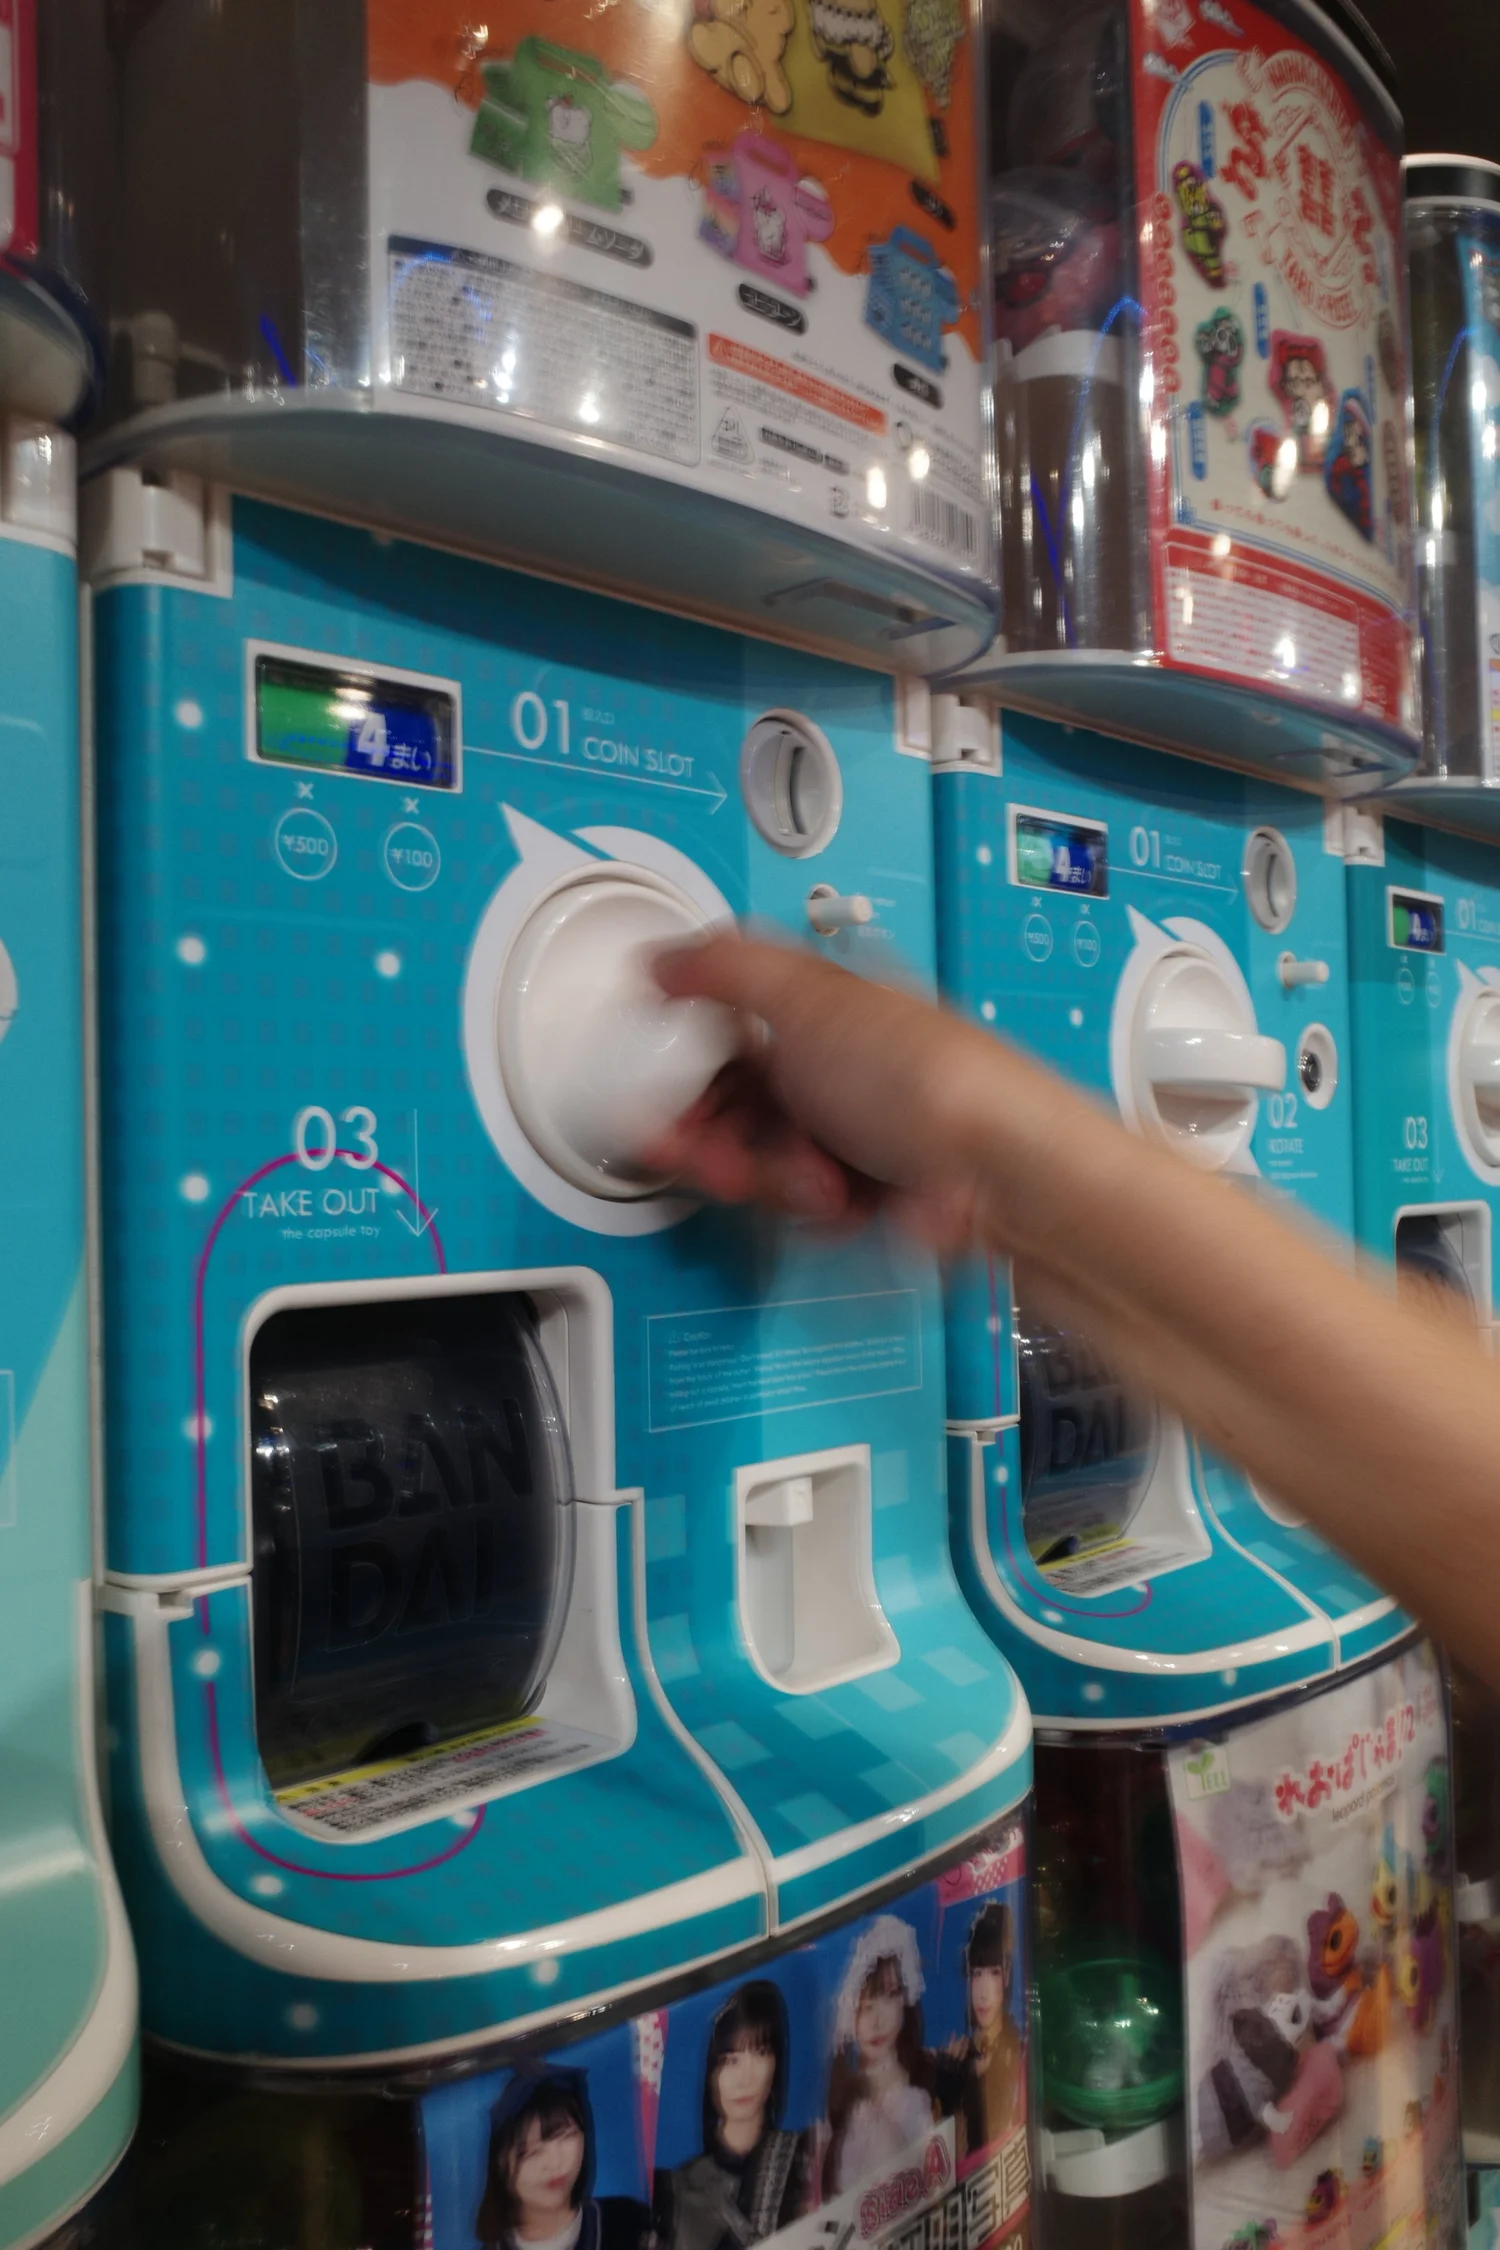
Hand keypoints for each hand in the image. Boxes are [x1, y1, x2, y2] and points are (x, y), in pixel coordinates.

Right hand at [643, 929, 1016, 1242]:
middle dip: (717, 1139)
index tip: (655, 1096)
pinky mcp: (865, 1193)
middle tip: (719, 1158)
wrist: (999, 1173)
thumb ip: (723, 969)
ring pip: (761, 1164)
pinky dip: (814, 1209)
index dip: (682, 1066)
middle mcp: (832, 1069)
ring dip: (773, 1178)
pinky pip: (801, 1209)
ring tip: (812, 1177)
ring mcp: (848, 1134)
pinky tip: (843, 1198)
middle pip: (732, 1107)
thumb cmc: (928, 1079)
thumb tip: (661, 959)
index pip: (721, 1030)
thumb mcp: (809, 997)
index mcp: (819, 1010)